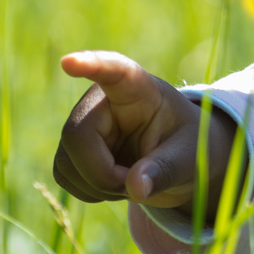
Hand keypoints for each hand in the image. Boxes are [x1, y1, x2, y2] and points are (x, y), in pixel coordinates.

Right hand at [52, 51, 239, 213]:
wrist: (178, 159)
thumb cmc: (188, 147)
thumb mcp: (190, 157)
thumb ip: (166, 169)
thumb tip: (135, 188)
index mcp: (139, 89)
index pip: (114, 71)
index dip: (92, 65)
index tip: (70, 62)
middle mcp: (102, 100)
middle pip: (77, 135)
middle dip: (102, 174)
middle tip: (135, 186)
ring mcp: (83, 123)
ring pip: (67, 161)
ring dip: (98, 187)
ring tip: (132, 180)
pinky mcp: (71, 148)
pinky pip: (63, 175)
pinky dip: (89, 192)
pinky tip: (114, 185)